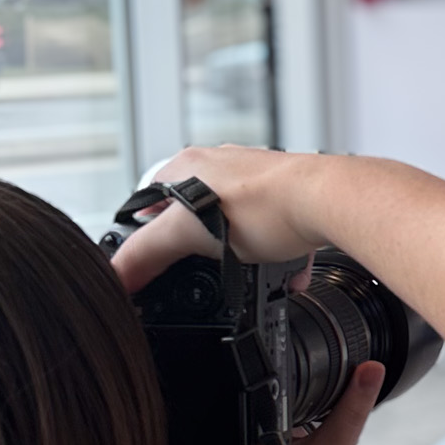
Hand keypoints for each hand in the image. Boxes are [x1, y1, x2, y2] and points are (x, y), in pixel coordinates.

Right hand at [108, 146, 328, 294]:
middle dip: (203, 253)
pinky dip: (278, 260)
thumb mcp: (188, 235)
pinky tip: (286, 278)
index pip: (148, 202)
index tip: (155, 266)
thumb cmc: (266, 206)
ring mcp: (257, 179)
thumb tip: (117, 276)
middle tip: (208, 276)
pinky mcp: (289, 197)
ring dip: (243, 259)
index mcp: (186, 166)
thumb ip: (147, 255)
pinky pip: (275, 234)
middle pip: (195, 217)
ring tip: (251, 276)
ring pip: (238, 228)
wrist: (326, 202)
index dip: (148, 238)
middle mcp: (221, 165)